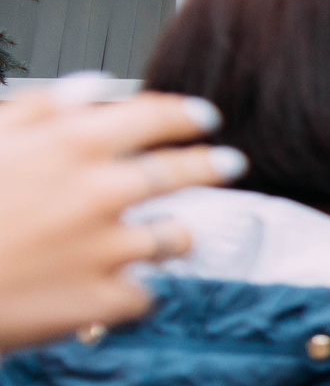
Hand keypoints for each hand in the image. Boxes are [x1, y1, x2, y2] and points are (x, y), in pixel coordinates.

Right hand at [0, 87, 245, 349]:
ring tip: (173, 234)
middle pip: (184, 173)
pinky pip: (144, 292)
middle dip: (212, 166)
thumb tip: (93, 87)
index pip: (154, 118)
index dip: (185, 117)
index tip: (205, 117)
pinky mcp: (106, 299)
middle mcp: (101, 192)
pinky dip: (133, 289)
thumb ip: (42, 110)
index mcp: (71, 145)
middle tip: (231, 163)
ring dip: (176, 233)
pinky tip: (117, 287)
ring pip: (177, 236)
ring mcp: (109, 248)